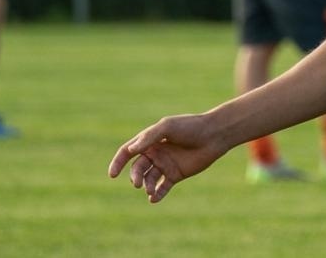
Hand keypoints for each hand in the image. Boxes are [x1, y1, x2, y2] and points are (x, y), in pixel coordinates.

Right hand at [108, 112, 226, 203]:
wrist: (213, 135)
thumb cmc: (190, 127)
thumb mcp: (167, 127)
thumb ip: (149, 137)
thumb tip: (131, 149)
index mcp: (150, 140)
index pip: (128, 152)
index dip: (118, 162)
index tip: (112, 174)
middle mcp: (155, 153)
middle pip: (137, 168)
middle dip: (135, 177)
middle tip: (138, 183)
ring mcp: (165, 164)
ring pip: (149, 179)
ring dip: (146, 186)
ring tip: (150, 190)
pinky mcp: (176, 175)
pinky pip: (162, 188)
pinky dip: (156, 194)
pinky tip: (154, 198)